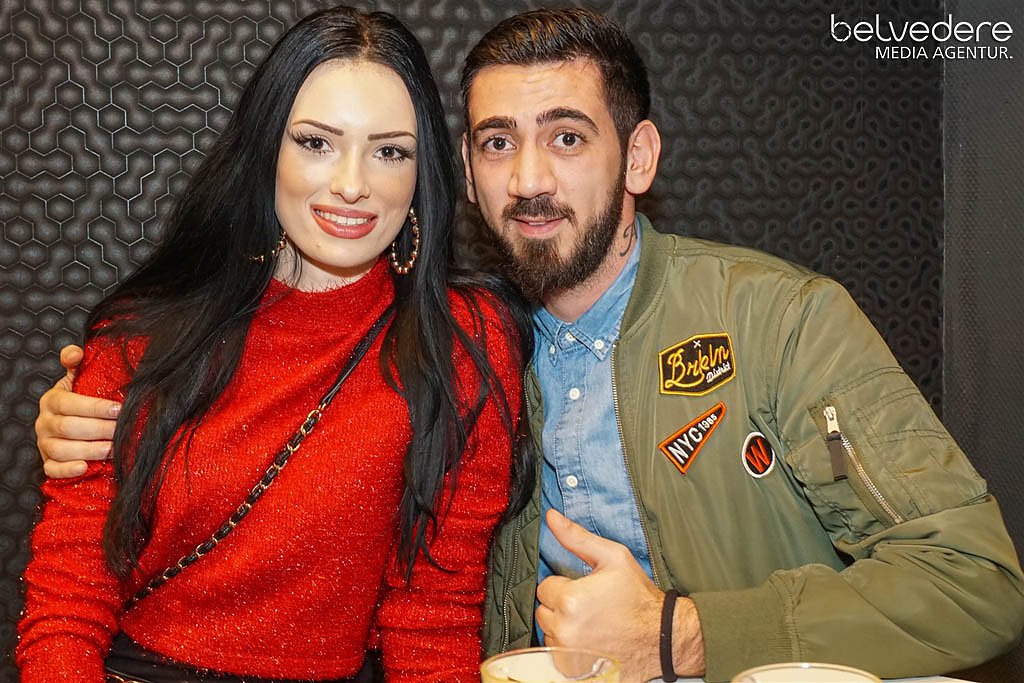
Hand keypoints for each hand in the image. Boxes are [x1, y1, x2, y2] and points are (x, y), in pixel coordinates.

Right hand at [35, 345, 120, 478]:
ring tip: (112, 448)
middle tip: (122, 430)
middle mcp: (44, 422)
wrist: (67, 422)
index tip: (119, 409)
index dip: (95, 407)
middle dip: (99, 429)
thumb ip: (76, 363)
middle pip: (68, 427)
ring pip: (62, 449)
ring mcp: (44, 443)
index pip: (70, 403)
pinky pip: (52, 469)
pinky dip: (67, 470)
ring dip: (89, 450)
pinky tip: (84, 467)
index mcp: (52, 400)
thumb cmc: (78, 401)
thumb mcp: (76, 379)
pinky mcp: (48, 462)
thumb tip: (75, 352)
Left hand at [536, 509, 703, 680]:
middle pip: (543, 611)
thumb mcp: (613, 558)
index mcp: (571, 600)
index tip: (584, 590)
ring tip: (592, 624)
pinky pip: (557, 655)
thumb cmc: (639, 597)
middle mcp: (565, 630)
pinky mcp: (574, 672)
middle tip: (589, 606)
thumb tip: (552, 517)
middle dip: (561, 607)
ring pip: (549, 634)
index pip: (545, 587)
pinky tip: (590, 641)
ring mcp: (569, 655)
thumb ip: (577, 538)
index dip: (564, 586)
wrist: (663, 637)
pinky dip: (568, 649)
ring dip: (564, 628)